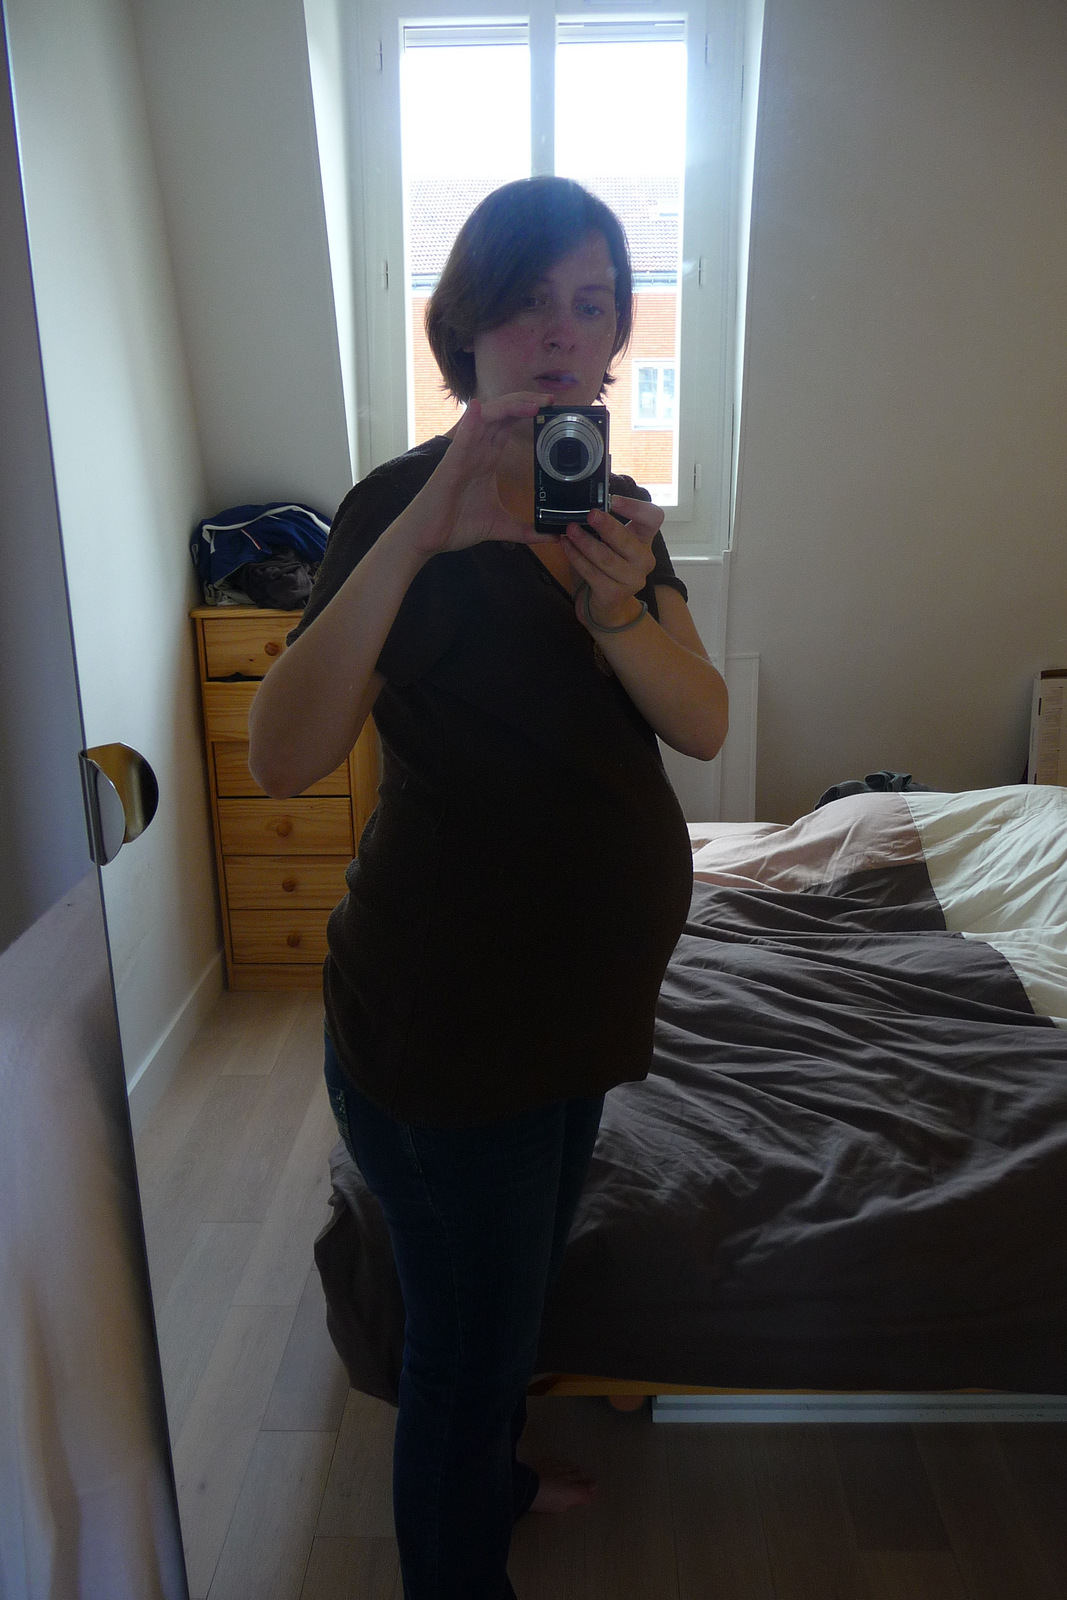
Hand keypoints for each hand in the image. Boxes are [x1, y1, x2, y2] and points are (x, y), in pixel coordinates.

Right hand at [405, 392, 553, 556]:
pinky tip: (478, 408)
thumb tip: (553, 536)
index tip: (553, 408)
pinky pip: (461, 439)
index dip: (529, 411)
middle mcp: (477, 450)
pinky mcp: (450, 465)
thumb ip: (526, 530)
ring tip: (534, 405)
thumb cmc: (456, 524)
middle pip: (502, 414)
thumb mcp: (500, 526)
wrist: (427, 538)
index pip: (509, 424)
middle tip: (551, 399)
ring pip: (486, 419)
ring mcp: (463, 454)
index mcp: (488, 458)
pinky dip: (470, 423)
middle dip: (526, 402)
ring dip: (509, 408)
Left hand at [560, 494, 659, 628]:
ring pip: (606, 558)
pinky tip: (566, 547)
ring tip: (569, 530)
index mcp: (644, 540)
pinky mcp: (614, 594)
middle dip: (606, 526)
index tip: (613, 500)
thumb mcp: (609, 543)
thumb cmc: (604, 567)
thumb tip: (582, 504)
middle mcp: (644, 560)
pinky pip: (592, 573)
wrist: (605, 605)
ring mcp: (632, 580)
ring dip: (585, 542)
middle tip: (589, 514)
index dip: (635, 507)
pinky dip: (576, 558)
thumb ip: (603, 525)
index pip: (653, 518)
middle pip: (627, 539)